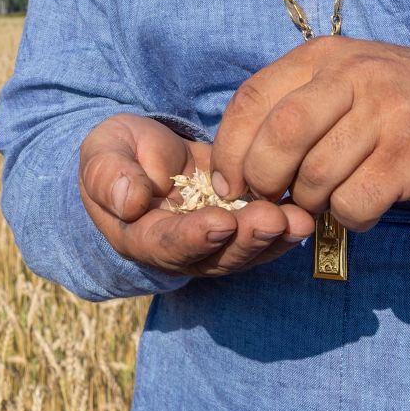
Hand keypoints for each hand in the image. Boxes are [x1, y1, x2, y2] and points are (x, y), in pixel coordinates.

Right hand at [78, 113, 318, 277]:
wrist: (141, 154)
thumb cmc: (115, 155)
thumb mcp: (101, 156)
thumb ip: (109, 177)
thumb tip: (131, 200)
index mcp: (141, 237)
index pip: (168, 244)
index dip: (195, 237)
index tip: (220, 222)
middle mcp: (183, 250)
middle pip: (217, 256)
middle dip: (247, 240)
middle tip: (272, 220)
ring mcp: (215, 241)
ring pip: (246, 250)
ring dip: (274, 239)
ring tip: (299, 219)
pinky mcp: (239, 224)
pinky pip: (264, 233)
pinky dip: (287, 228)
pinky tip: (308, 212)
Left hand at [211, 36, 409, 231]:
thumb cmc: (394, 104)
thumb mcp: (343, 80)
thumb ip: (292, 103)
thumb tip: (235, 159)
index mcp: (323, 57)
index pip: (253, 98)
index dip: (231, 147)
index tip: (230, 181)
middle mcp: (353, 76)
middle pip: (281, 136)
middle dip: (264, 179)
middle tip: (272, 199)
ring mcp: (386, 115)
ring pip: (316, 175)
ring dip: (310, 203)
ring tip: (325, 200)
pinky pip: (354, 202)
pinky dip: (348, 217)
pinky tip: (360, 208)